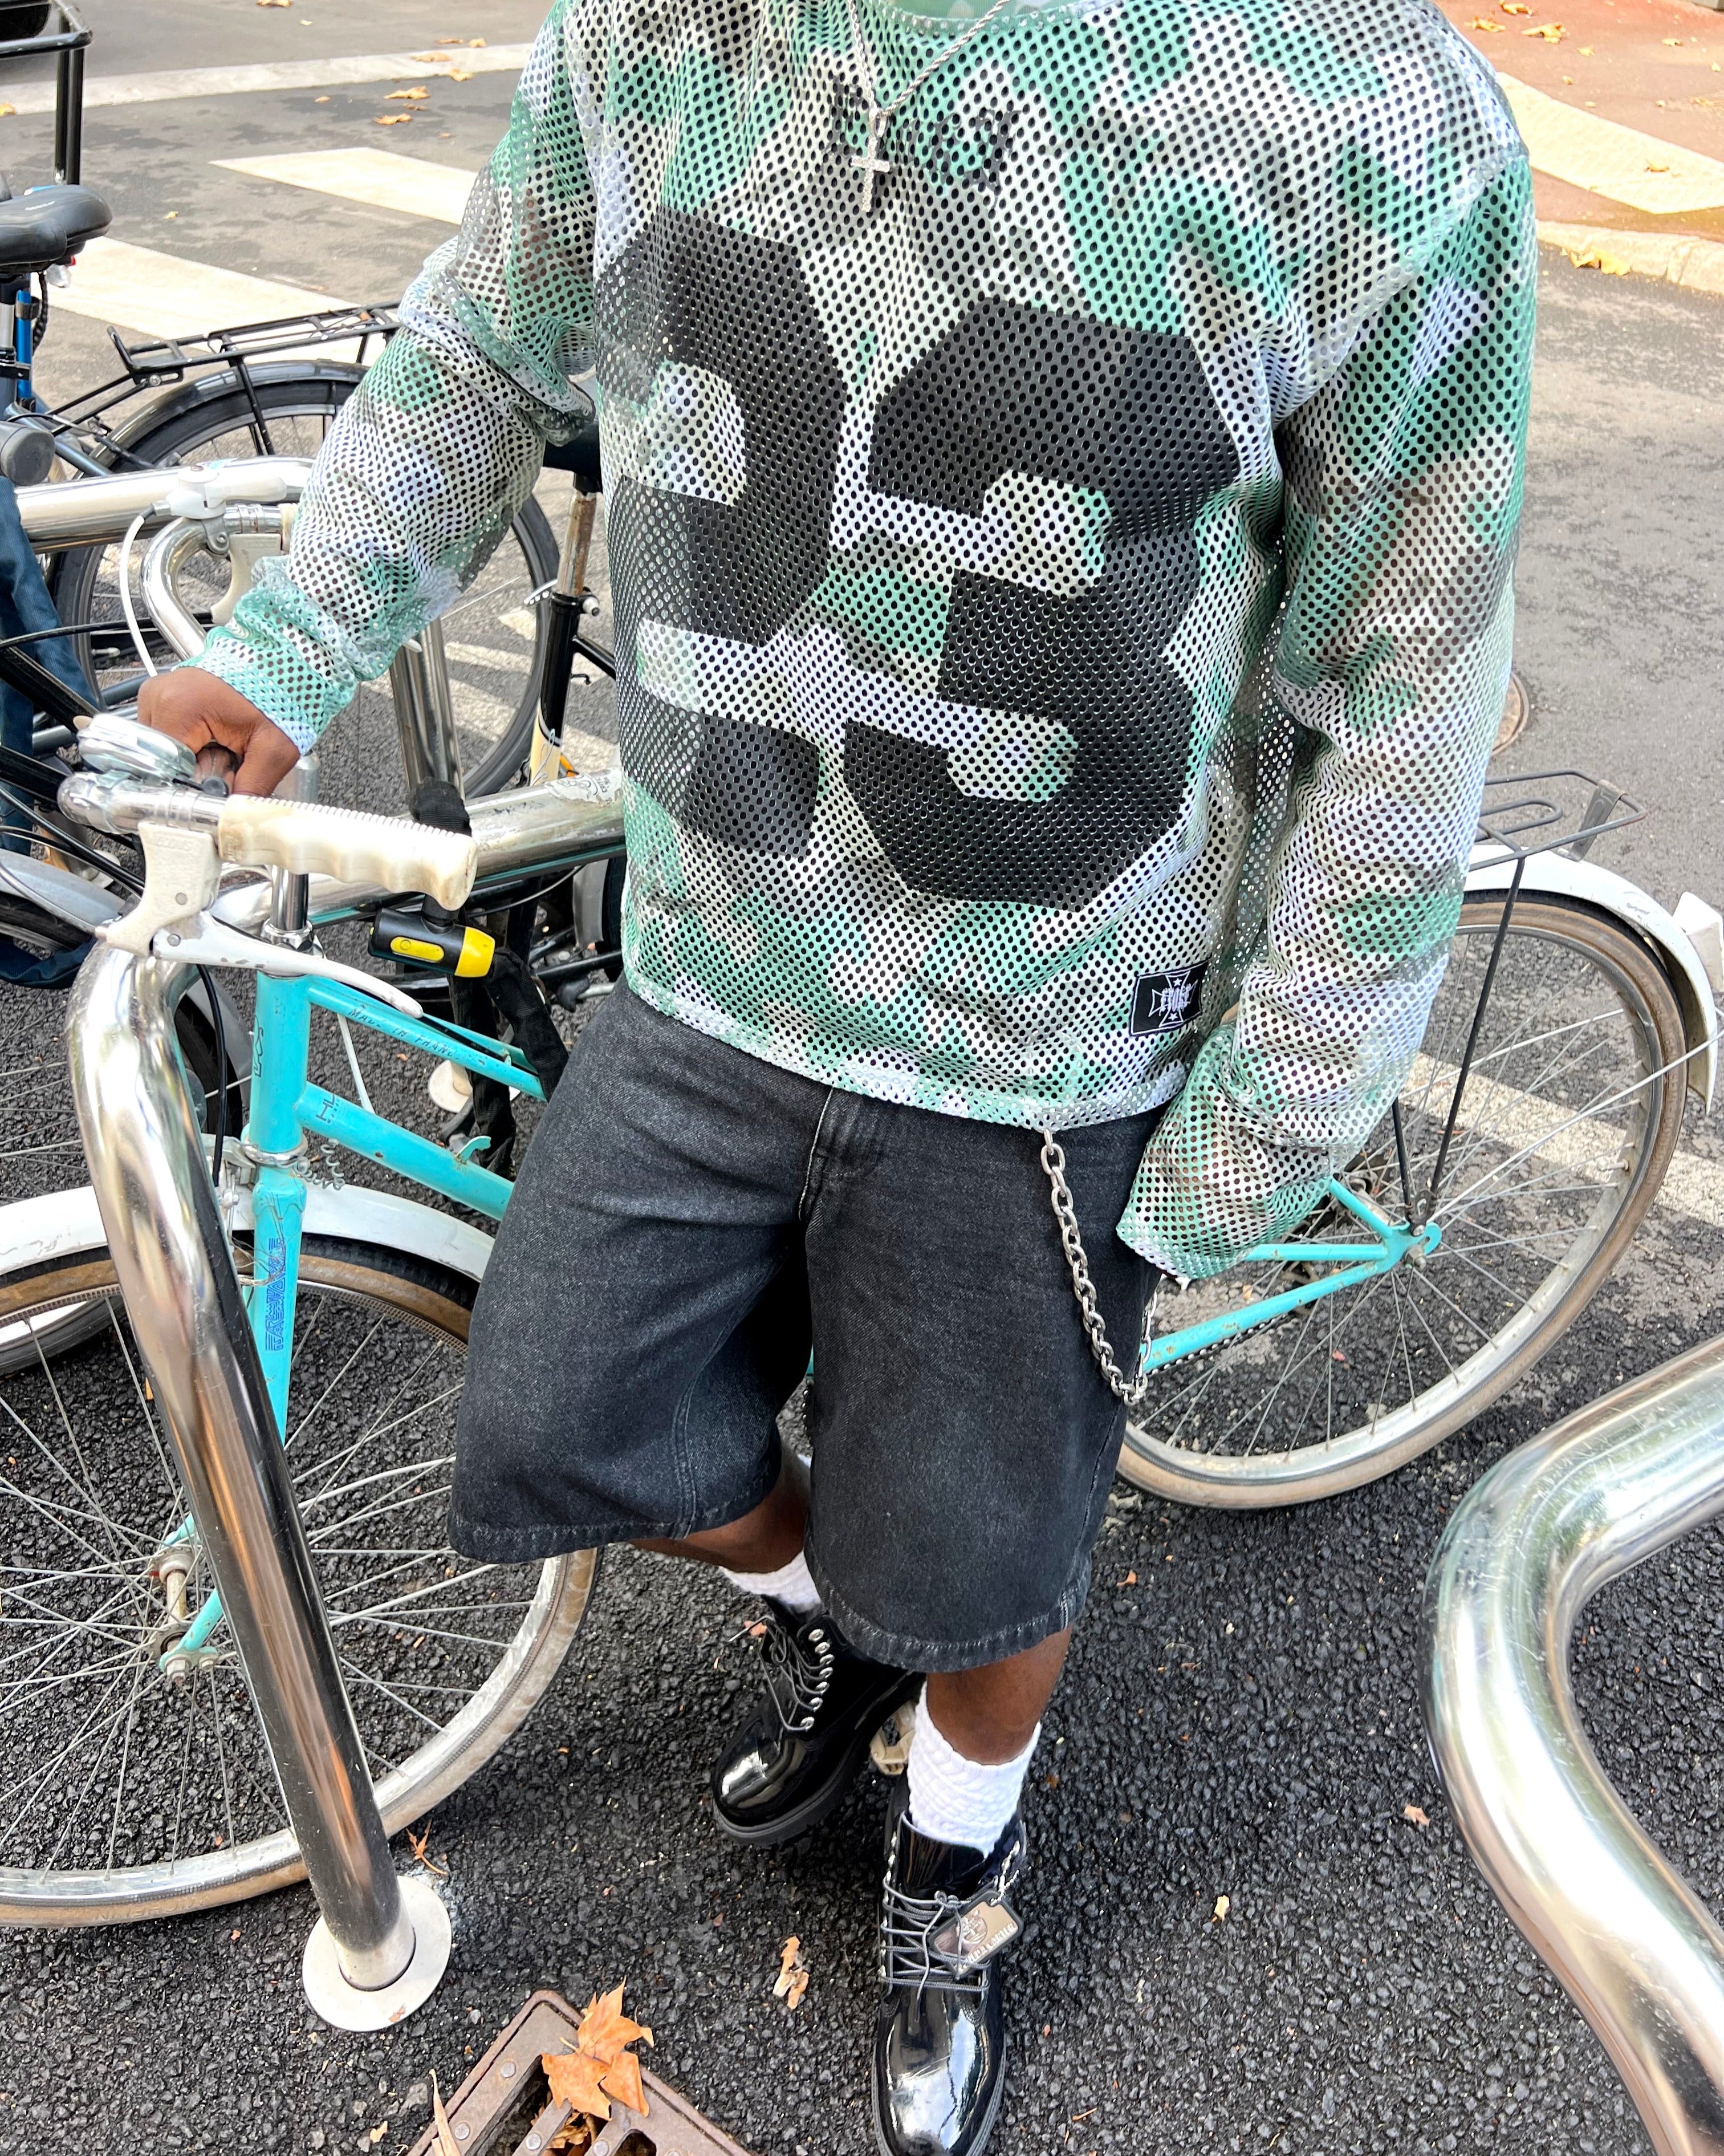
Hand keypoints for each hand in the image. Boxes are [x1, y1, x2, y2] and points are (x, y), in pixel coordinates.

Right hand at [136, 669, 301, 796]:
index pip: (165, 769)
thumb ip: (251, 790)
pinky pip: (168, 734)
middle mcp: (160, 695)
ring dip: (191, 758)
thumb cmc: (281, 695)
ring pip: (163, 750)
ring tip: (223, 745)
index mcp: (178, 707)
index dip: (192, 786)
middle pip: (161, 760)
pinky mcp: (167, 694)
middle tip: (228, 759)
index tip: (218, 786)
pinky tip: (214, 737)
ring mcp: (159, 692)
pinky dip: (190, 743)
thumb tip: (234, 822)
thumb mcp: (274, 751)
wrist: (286, 662)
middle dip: (193, 772)